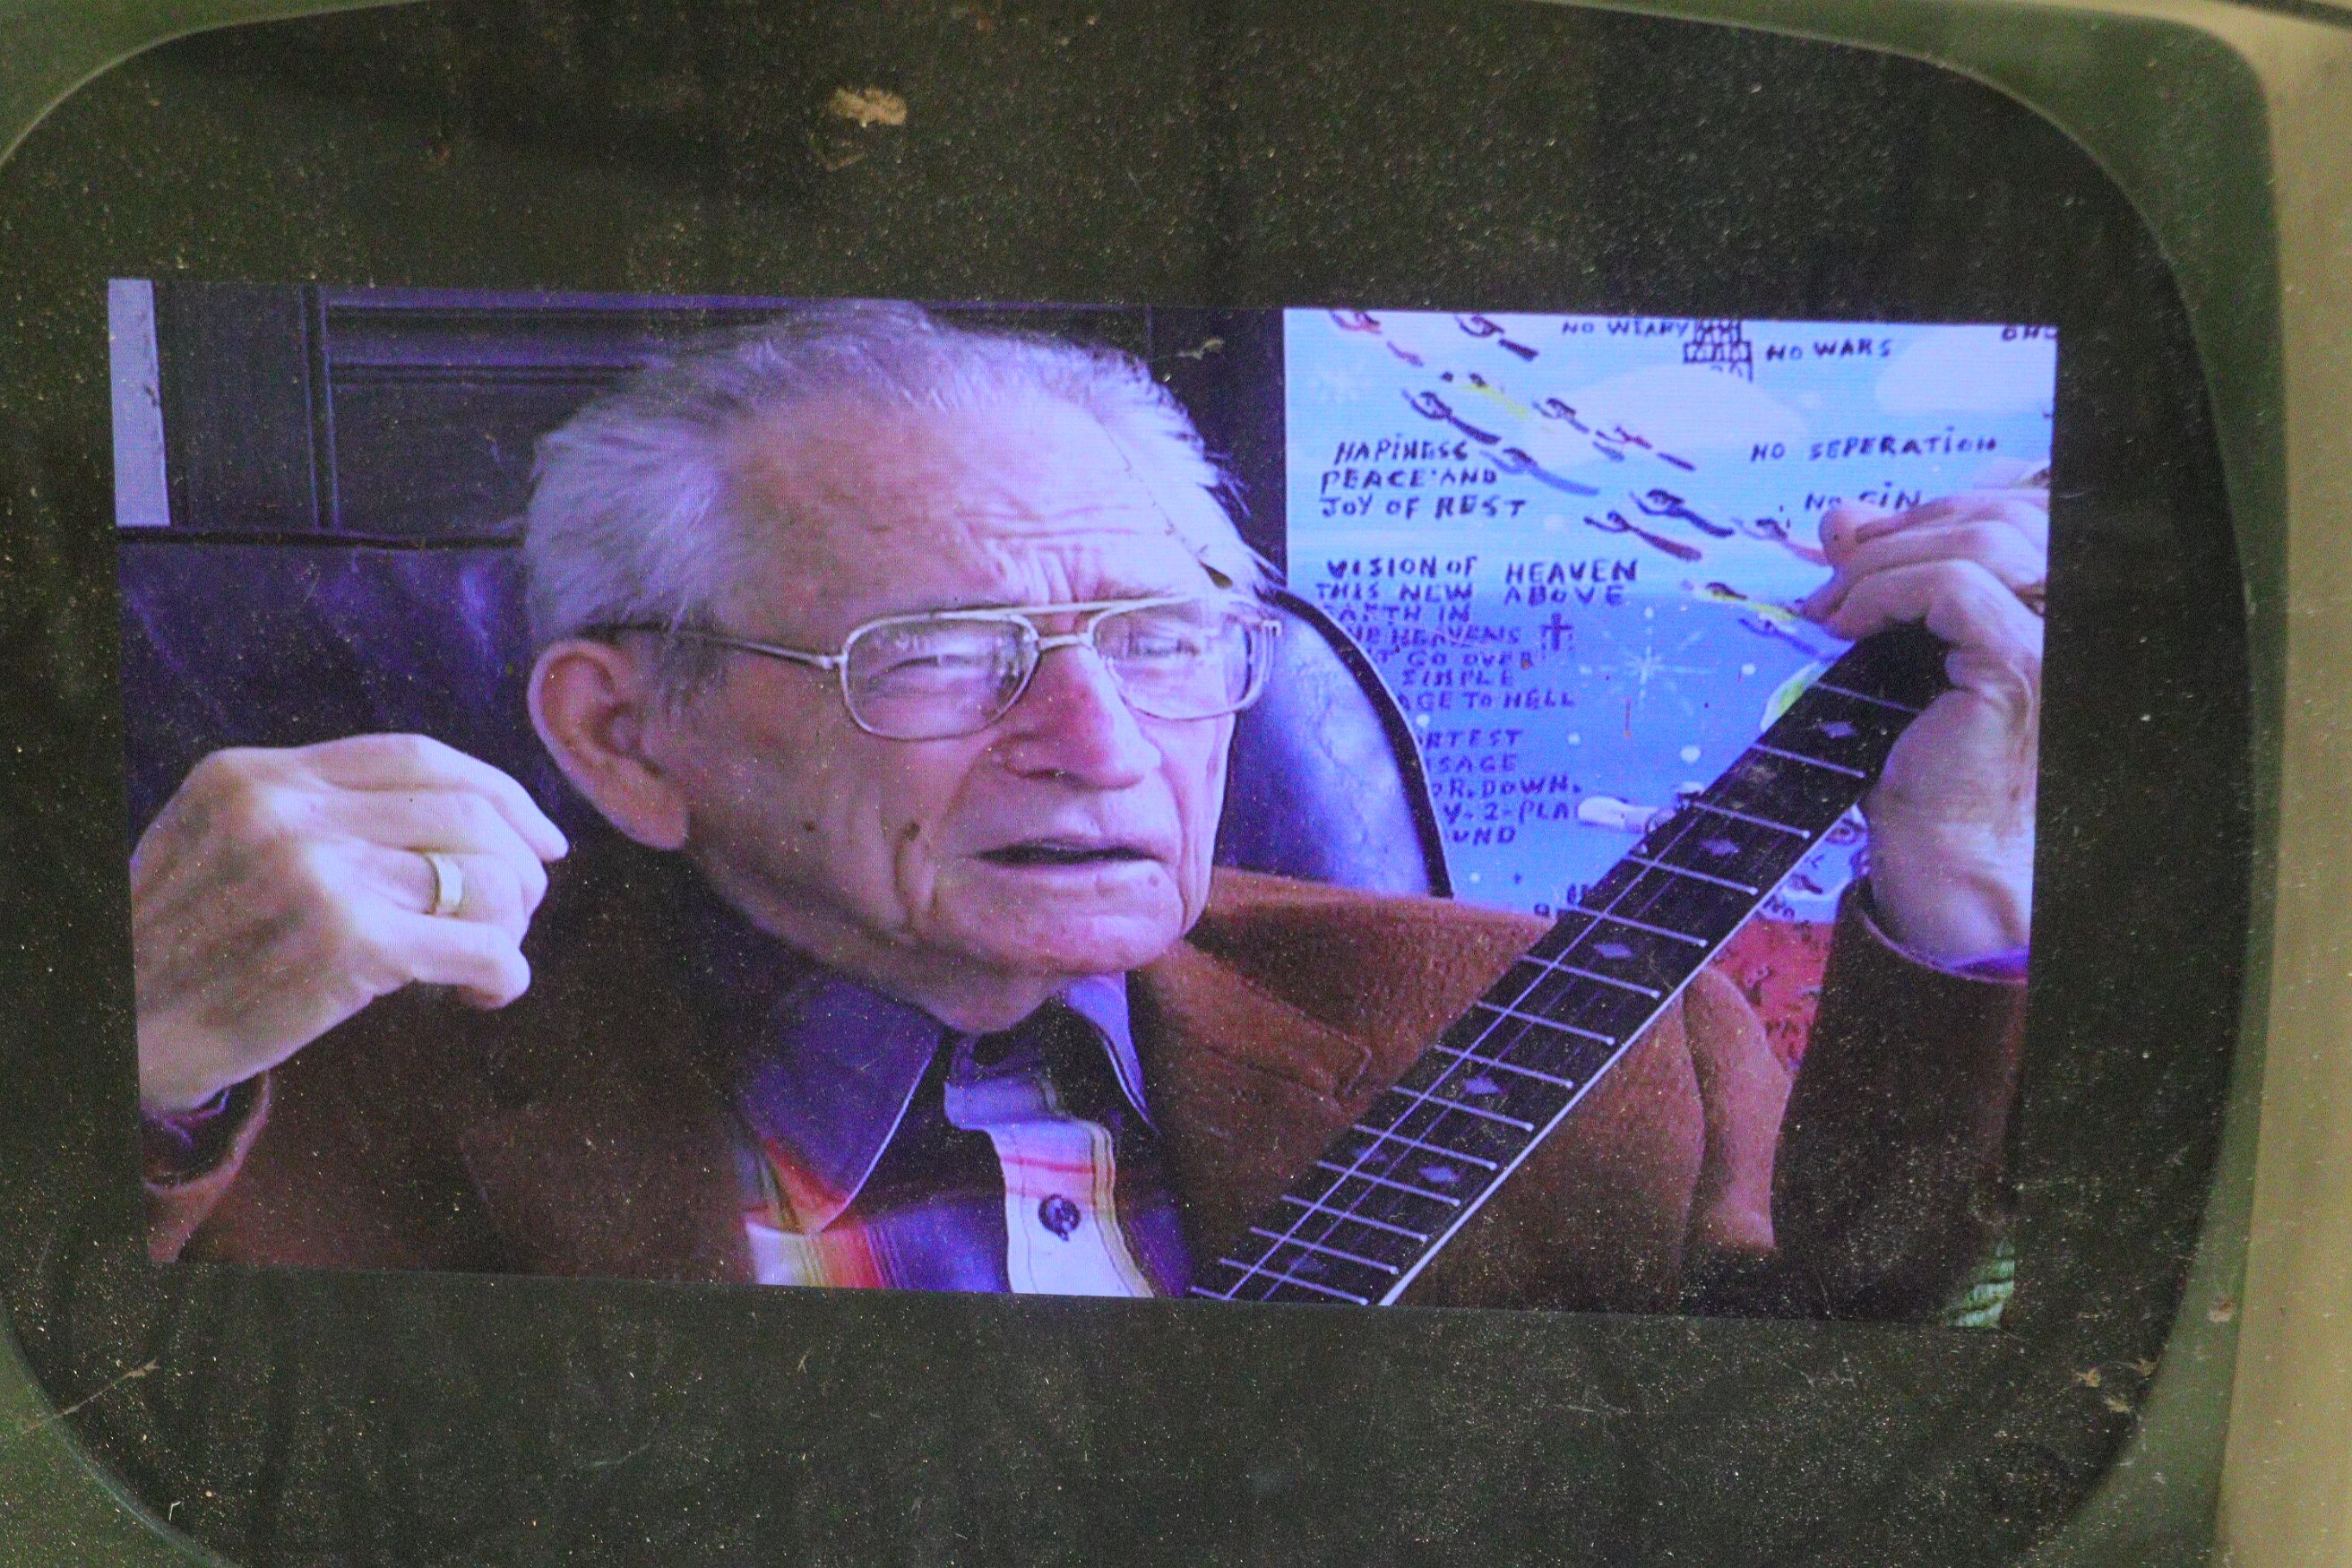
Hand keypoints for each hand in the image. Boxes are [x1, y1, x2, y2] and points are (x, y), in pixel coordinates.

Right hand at [131, 734, 568, 1114]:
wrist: (116, 1033)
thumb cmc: (186, 950)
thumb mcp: (226, 843)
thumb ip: (318, 816)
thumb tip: (462, 818)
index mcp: (259, 776)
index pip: (418, 756)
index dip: (500, 790)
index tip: (539, 834)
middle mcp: (287, 811)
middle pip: (467, 811)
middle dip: (520, 863)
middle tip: (525, 908)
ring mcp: (317, 875)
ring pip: (485, 878)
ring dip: (511, 925)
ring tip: (488, 958)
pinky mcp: (346, 946)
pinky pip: (478, 948)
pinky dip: (505, 974)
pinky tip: (487, 994)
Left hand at [1798, 488, 2045, 963]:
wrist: (1946, 855)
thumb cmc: (1927, 763)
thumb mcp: (1896, 648)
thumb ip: (1883, 576)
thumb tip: (1840, 517)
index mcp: (2059, 606)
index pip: (2013, 510)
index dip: (1930, 511)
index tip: (1857, 548)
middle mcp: (2076, 616)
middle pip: (1997, 513)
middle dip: (1900, 529)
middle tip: (1832, 577)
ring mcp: (2060, 639)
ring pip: (1977, 540)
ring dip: (1882, 561)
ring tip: (1830, 607)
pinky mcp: (2023, 665)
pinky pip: (1953, 587)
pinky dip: (1885, 591)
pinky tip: (1845, 626)